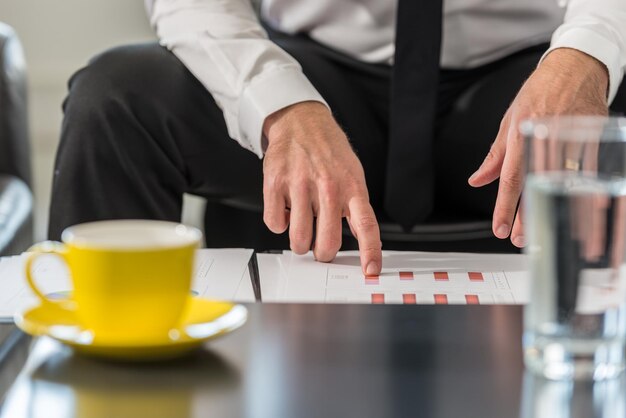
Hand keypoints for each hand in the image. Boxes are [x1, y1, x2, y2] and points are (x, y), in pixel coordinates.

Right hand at [262, 101, 381, 274]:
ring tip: (302, 224)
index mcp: (352, 186)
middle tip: (320, 245)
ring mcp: (300, 184)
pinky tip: (287, 208)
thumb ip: (357, 207)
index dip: (369, 252)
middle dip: (322, 252)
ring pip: (299, 240)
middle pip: (327, 243)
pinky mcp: (275, 182)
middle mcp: (328, 186)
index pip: (366, 225)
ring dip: (299, 242)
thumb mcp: (353, 175)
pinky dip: (280, 224)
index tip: (371, 270)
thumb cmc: (329, 152)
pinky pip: (275, 224)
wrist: (301, 121)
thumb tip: (364, 241)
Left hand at [468, 48, 609, 246]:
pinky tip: (583, 214)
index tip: (500, 228)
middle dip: (529, 217)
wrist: (577, 66)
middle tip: (521, 239)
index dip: (505, 207)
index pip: (510, 178)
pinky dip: (586, 196)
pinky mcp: (595, 138)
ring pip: (564, 184)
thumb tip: (478, 180)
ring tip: (551, 234)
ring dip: (558, 212)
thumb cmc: (541, 91)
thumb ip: (495, 155)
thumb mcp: (509, 120)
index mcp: (522, 133)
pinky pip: (589, 174)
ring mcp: (573, 137)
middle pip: (537, 185)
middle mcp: (547, 136)